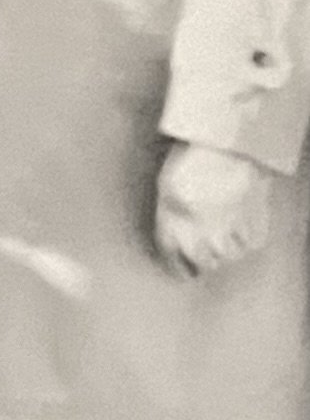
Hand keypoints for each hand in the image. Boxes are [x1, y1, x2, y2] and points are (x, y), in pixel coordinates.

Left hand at [155, 142, 274, 277]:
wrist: (225, 149)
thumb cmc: (191, 158)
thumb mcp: (167, 183)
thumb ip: (170, 211)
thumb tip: (175, 225)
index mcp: (171, 228)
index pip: (174, 261)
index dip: (180, 267)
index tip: (185, 270)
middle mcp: (198, 238)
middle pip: (205, 264)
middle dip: (206, 259)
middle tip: (210, 250)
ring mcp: (227, 235)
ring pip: (230, 256)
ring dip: (229, 248)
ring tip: (229, 234)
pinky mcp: (252, 226)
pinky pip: (251, 243)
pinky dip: (249, 237)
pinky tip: (246, 224)